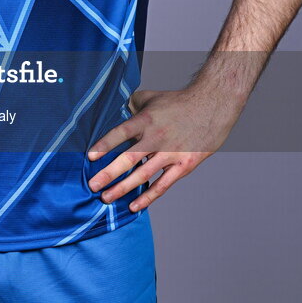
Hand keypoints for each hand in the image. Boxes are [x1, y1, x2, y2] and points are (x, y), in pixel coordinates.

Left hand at [86, 85, 237, 211]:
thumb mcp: (152, 97)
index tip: (90, 156)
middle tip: (92, 186)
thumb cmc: (179, 101)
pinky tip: (134, 205)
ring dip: (123, 188)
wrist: (211, 105)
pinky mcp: (184, 165)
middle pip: (129, 158)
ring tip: (106, 198)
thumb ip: (132, 104)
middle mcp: (156, 137)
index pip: (121, 133)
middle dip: (109, 173)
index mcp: (146, 119)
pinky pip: (163, 184)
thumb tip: (118, 111)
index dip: (105, 144)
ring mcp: (171, 153)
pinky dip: (148, 196)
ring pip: (143, 174)